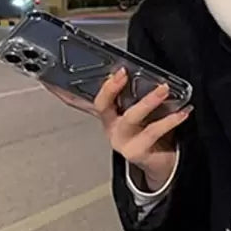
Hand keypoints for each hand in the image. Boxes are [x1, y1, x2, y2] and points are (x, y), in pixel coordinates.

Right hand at [43, 69, 190, 188]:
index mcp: (106, 115)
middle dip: (111, 88)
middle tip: (122, 73)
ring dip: (148, 101)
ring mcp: (122, 141)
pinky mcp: (138, 151)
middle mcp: (109, 127)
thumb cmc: (150, 131)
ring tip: (164, 89)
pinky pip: (155, 131)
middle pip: (102, 105)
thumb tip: (138, 67)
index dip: (60, 91)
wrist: (161, 163)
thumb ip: (133, 94)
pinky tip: (183, 111)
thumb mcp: (137, 110)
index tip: (47, 77)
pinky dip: (171, 119)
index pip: (77, 100)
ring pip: (131, 117)